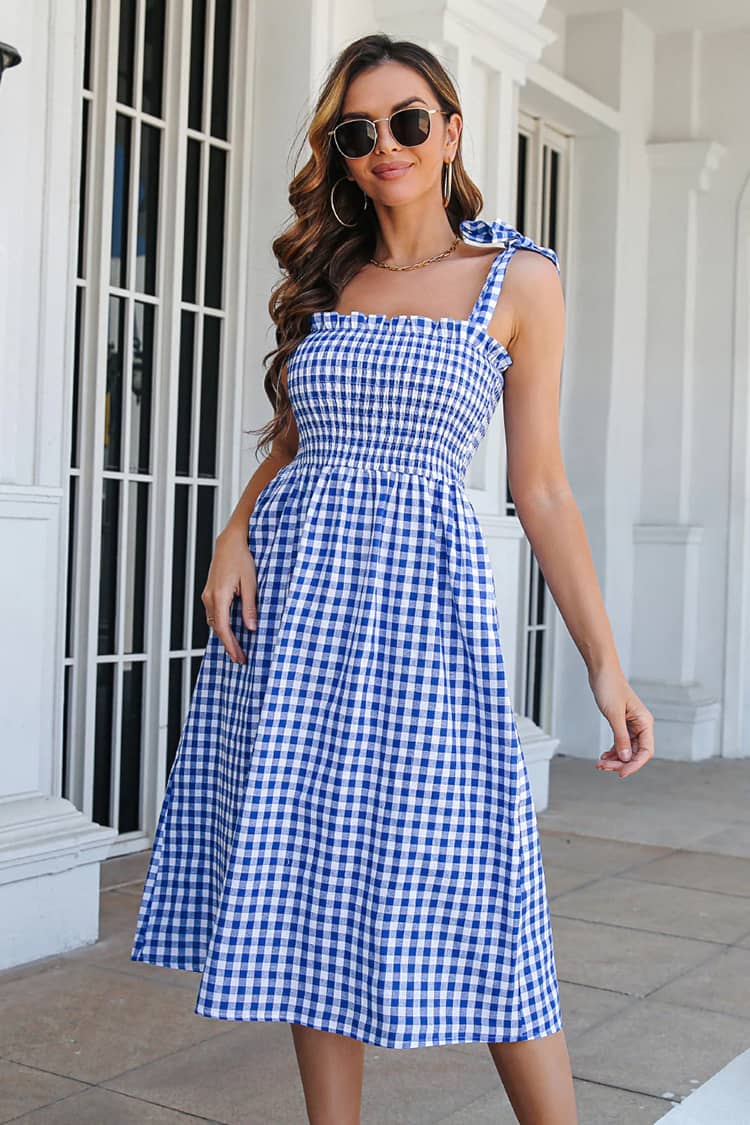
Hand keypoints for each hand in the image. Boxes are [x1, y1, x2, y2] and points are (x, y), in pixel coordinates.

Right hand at [200, 525, 257, 664]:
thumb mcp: (251, 584)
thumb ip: (249, 607)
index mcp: (219, 597)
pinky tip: (230, 630)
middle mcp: (209, 597)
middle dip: (228, 645)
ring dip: (224, 636)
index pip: (223, 629)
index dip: (231, 645)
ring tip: (236, 648)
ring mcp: (207, 594)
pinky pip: (213, 614)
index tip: (239, 657)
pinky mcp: (209, 592)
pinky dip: (221, 625)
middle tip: (239, 658)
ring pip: (213, 622)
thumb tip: (251, 628)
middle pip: (217, 629)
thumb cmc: (241, 558)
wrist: (230, 542)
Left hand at [588, 665, 654, 778]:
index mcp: (645, 722)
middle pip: (635, 753)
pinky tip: (604, 756)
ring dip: (615, 759)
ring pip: (627, 749)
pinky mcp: (622, 723)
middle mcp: (641, 725)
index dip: (635, 765)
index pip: (646, 751)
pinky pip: (620, 742)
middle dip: (620, 762)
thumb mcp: (614, 714)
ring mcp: (631, 725)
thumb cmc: (609, 687)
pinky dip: (613, 751)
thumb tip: (626, 758)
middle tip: (603, 767)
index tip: (621, 774)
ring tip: (600, 764)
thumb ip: (621, 737)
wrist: (601, 671)